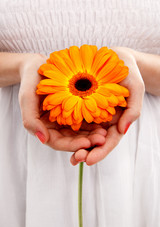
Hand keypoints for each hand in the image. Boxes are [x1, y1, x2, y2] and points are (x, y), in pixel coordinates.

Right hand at [18, 53, 106, 151]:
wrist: (38, 67)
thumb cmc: (30, 81)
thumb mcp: (27, 99)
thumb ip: (31, 121)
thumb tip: (43, 139)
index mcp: (43, 127)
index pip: (57, 142)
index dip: (71, 145)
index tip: (86, 144)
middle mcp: (55, 127)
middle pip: (71, 140)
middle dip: (86, 142)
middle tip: (102, 139)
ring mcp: (65, 120)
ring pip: (80, 133)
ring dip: (92, 135)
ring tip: (105, 133)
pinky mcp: (74, 112)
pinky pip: (84, 121)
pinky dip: (93, 123)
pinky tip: (104, 122)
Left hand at [70, 47, 144, 164]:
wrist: (115, 58)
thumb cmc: (128, 72)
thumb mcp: (135, 88)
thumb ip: (133, 110)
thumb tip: (122, 130)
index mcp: (119, 120)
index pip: (110, 140)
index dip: (101, 151)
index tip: (89, 160)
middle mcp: (106, 121)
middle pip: (96, 142)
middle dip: (87, 152)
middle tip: (75, 159)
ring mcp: (94, 115)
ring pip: (85, 135)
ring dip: (77, 146)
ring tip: (69, 154)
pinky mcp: (83, 108)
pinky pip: (76, 121)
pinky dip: (70, 130)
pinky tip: (60, 135)